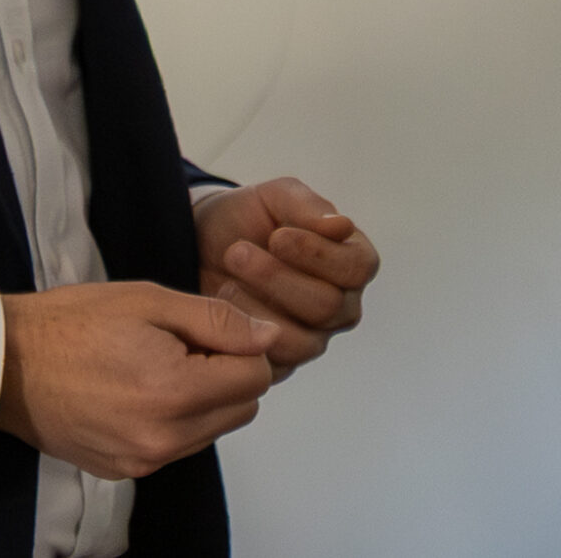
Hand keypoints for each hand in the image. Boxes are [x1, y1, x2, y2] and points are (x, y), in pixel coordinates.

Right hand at [0, 281, 276, 479]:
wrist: (6, 363)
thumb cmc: (71, 322)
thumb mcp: (148, 299)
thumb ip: (216, 319)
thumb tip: (268, 336)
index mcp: (175, 391)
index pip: (256, 377)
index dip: (239, 346)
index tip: (202, 330)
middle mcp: (166, 438)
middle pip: (242, 409)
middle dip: (225, 374)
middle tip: (177, 345)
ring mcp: (145, 461)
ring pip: (212, 430)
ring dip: (200, 400)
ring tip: (152, 367)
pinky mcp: (126, 471)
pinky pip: (176, 447)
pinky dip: (171, 421)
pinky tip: (133, 392)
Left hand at [191, 177, 377, 382]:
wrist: (202, 243)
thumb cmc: (248, 217)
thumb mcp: (274, 198)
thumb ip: (308, 207)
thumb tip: (342, 226)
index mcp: (351, 262)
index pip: (357, 268)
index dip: (318, 254)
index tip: (277, 236)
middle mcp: (341, 305)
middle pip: (328, 306)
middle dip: (277, 278)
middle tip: (237, 253)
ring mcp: (313, 337)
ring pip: (302, 341)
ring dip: (257, 308)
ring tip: (227, 281)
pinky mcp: (281, 362)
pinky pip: (271, 363)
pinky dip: (243, 336)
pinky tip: (223, 308)